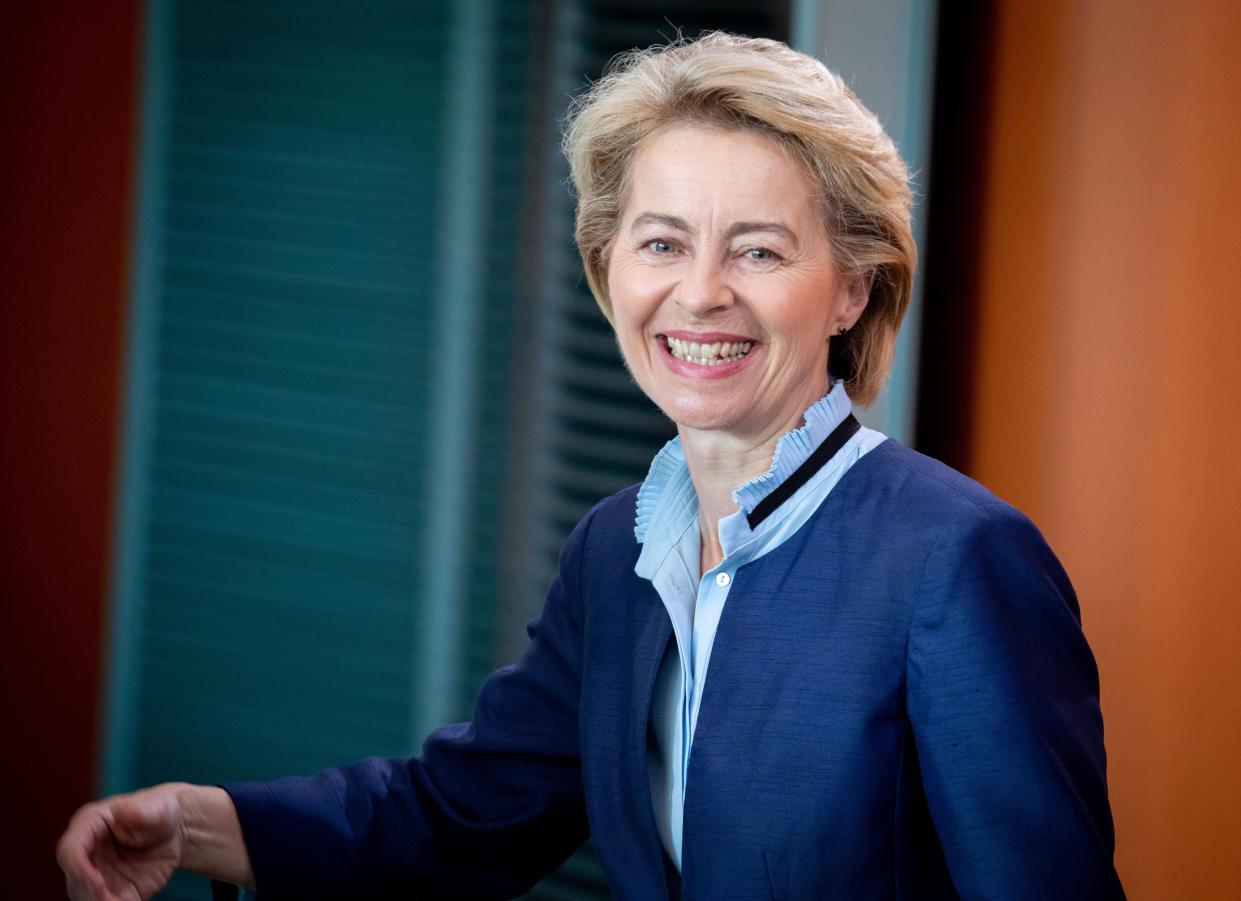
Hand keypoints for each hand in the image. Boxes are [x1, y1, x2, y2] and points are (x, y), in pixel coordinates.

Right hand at [57, 783, 189, 900]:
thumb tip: (121, 811)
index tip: (98, 884)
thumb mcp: (156, 807)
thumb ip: (139, 810)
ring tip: (126, 900)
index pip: (70, 850)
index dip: (79, 870)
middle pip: (74, 880)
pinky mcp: (110, 891)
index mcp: (89, 824)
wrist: (174, 831)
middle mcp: (86, 851)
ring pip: (84, 896)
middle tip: (115, 900)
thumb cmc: (161, 811)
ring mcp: (94, 873)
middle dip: (91, 894)